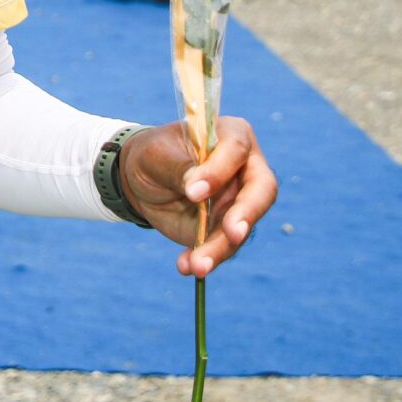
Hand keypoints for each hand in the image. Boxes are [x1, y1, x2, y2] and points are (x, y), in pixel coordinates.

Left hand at [119, 116, 277, 277]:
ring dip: (221, 248)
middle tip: (232, 234)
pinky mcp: (226, 228)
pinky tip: (187, 265)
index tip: (193, 192)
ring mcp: (239, 201)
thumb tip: (197, 188)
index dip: (219, 171)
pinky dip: (208, 258)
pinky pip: (224, 246)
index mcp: (231, 136)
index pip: (236, 149)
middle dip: (247, 214)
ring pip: (242, 227)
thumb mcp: (156, 156)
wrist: (141, 180)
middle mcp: (245, 169)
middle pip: (261, 190)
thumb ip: (178, 168)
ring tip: (197, 265)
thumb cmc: (154, 155)